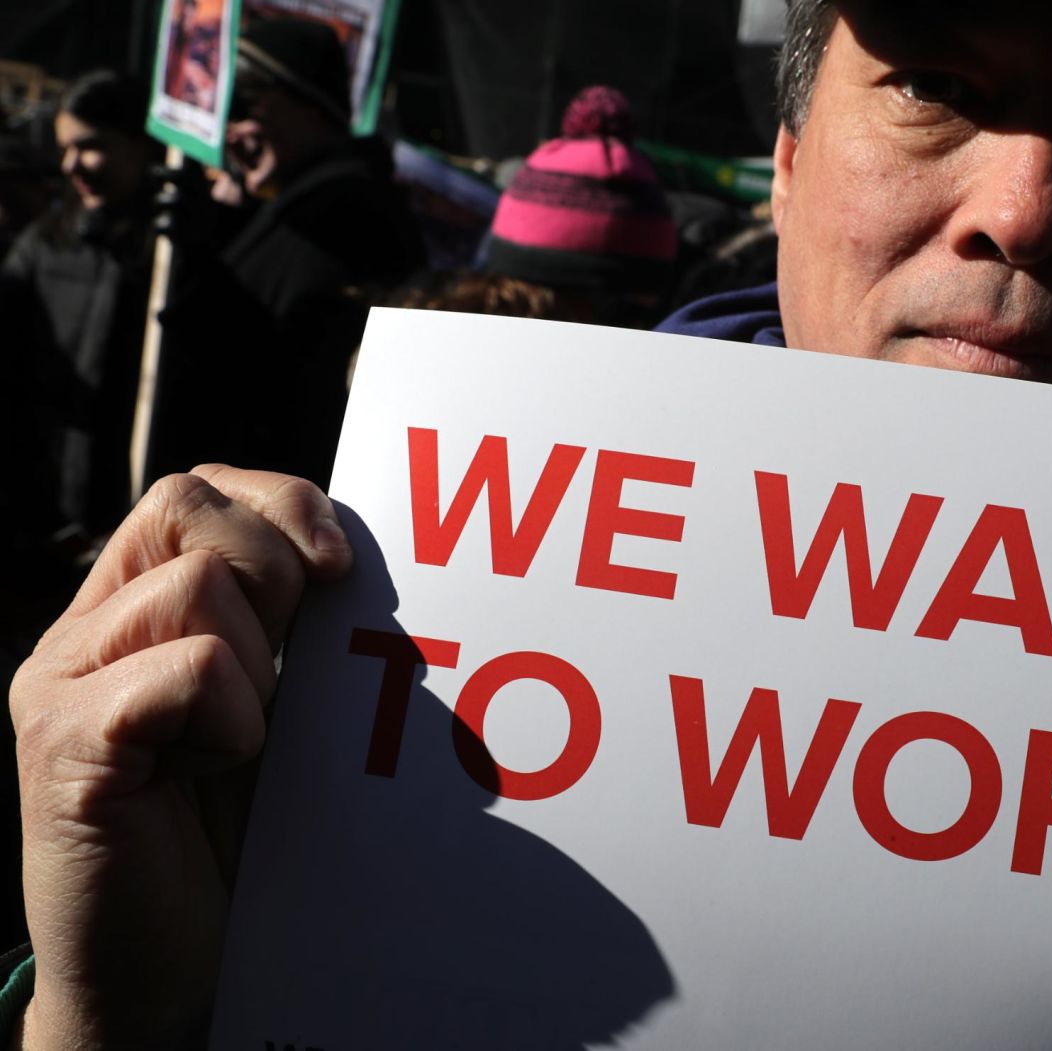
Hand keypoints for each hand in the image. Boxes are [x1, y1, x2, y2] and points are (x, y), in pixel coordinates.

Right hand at [8, 467, 351, 1047]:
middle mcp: (84, 631)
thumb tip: (352, 555)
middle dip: (275, 571)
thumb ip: (287, 627)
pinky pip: (188, 670)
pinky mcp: (63, 744)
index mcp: (131, 608)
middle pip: (190, 505)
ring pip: (199, 584)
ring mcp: (61, 683)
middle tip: (285, 670)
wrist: (172, 971)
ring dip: (258, 666)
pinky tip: (214, 769)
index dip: (280, 503)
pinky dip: (232, 718)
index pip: (198, 489)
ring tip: (235, 743)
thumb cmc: (237, 836)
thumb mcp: (276, 707)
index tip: (341, 566)